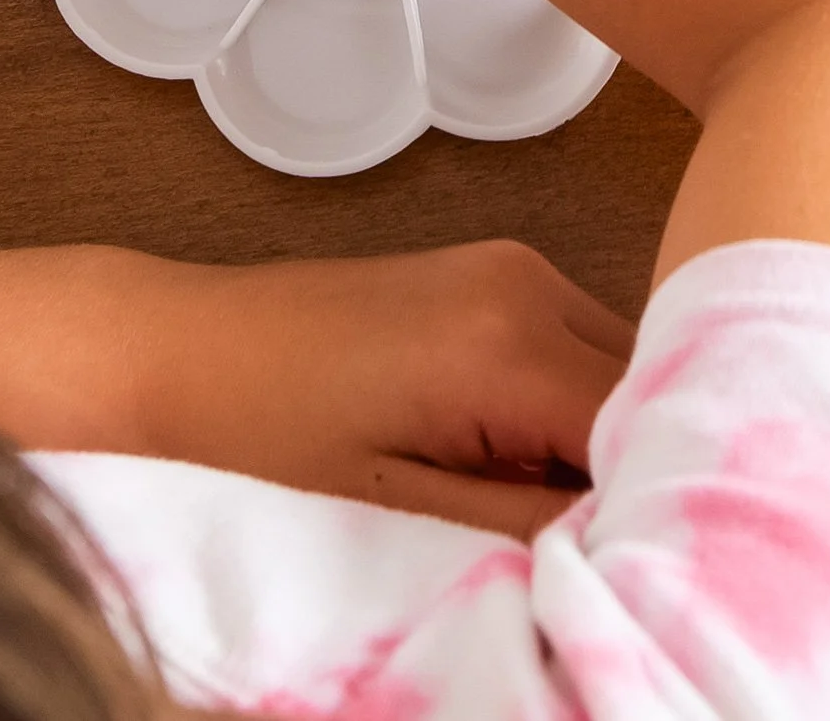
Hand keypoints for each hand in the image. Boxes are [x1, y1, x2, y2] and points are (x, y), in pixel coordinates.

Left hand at [130, 242, 636, 528]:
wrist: (178, 351)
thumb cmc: (259, 442)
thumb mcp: (395, 513)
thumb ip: (522, 524)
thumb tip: (619, 541)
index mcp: (508, 342)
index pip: (646, 425)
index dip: (652, 501)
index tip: (635, 562)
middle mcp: (528, 284)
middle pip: (647, 386)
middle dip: (639, 467)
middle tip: (598, 546)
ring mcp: (514, 268)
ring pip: (619, 363)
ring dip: (607, 436)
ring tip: (555, 510)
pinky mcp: (493, 274)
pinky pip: (576, 343)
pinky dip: (574, 404)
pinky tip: (524, 461)